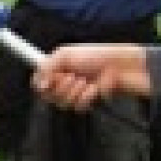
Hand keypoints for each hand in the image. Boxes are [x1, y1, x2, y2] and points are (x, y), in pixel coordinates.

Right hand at [34, 43, 148, 110]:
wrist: (122, 67)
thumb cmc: (97, 56)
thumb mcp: (67, 54)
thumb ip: (48, 67)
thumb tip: (38, 84)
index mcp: (58, 67)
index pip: (39, 82)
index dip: (42, 83)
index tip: (50, 79)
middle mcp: (65, 80)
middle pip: (49, 96)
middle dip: (61, 87)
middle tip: (73, 77)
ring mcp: (76, 92)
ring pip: (63, 103)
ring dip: (75, 91)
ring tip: (86, 81)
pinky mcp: (88, 102)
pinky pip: (78, 107)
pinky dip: (87, 97)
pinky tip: (95, 88)